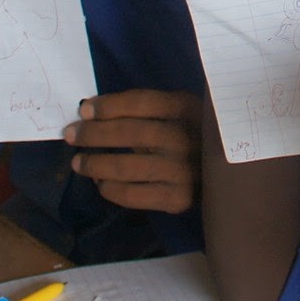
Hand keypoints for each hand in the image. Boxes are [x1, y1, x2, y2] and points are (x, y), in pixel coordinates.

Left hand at [64, 91, 199, 212]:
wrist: (229, 172)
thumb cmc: (194, 134)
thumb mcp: (180, 111)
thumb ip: (147, 109)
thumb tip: (91, 111)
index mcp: (187, 109)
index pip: (141, 102)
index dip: (108, 106)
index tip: (83, 110)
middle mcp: (187, 138)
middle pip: (130, 133)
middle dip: (93, 134)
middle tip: (70, 135)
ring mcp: (184, 170)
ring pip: (127, 167)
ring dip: (95, 164)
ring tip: (78, 163)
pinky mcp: (179, 198)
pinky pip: (133, 195)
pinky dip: (110, 190)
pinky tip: (101, 184)